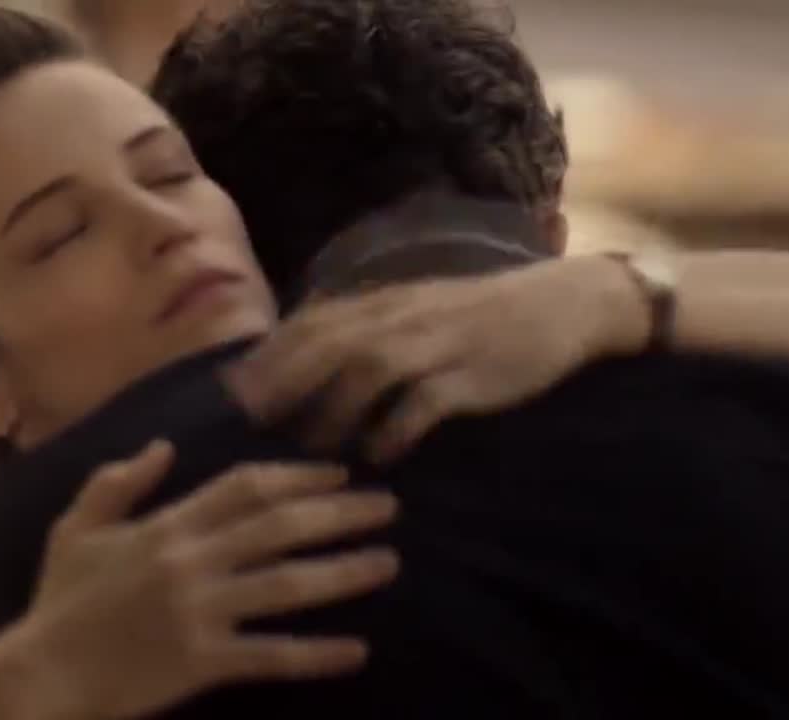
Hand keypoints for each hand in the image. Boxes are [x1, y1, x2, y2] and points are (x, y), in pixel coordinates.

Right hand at [20, 440, 398, 719]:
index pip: (245, 487)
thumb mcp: (76, 528)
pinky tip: (356, 650)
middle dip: (340, 513)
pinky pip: (271, 655)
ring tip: (388, 563)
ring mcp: (200, 611)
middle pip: (280, 526)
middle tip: (389, 508)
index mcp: (167, 526)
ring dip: (344, 571)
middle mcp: (192, 560)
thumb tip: (163, 447)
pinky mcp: (204, 661)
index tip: (340, 475)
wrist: (43, 673)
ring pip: (287, 584)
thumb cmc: (60, 601)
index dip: (298, 476)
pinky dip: (315, 654)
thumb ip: (117, 483)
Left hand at [225, 255, 648, 462]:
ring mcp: (434, 344)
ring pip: (366, 371)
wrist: (558, 303)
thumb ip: (361, 328)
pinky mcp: (468, 375)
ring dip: (332, 413)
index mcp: (380, 301)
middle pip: (324, 344)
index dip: (267, 355)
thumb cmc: (475, 315)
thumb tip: (303, 356)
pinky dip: (394, 430)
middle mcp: (398, 317)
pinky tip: (377, 457)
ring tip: (310, 452)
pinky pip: (421, 404)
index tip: (230, 389)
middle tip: (249, 422)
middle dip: (281, 382)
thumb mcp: (411, 309)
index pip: (308, 323)